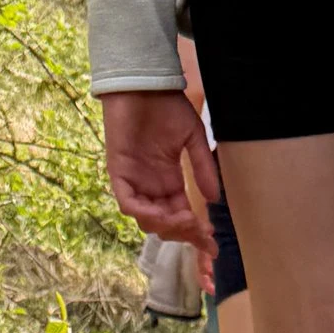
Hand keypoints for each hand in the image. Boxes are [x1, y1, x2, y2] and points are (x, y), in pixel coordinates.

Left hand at [102, 89, 220, 241]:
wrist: (145, 84)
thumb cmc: (167, 107)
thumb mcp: (193, 138)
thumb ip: (202, 168)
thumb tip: (214, 199)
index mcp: (168, 182)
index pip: (182, 217)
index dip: (196, 234)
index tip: (213, 248)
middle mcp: (151, 188)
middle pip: (166, 225)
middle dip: (185, 234)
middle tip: (202, 235)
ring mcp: (134, 183)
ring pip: (148, 220)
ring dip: (168, 226)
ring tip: (187, 222)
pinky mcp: (118, 175)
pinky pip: (129, 204)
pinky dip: (145, 212)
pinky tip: (164, 214)